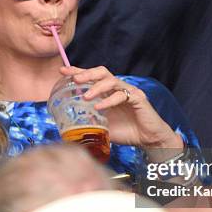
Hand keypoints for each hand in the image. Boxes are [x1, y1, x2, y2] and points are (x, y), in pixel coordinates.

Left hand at [59, 66, 183, 148]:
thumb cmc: (127, 132)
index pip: (92, 77)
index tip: (63, 71)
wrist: (149, 140)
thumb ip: (89, 122)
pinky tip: (99, 107)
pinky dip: (109, 101)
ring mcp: (129, 92)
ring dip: (97, 87)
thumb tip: (68, 127)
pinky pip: (122, 95)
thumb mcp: (102, 127)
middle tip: (74, 79)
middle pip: (102, 72)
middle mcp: (118, 88)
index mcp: (108, 92)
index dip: (78, 72)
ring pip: (112, 81)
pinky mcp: (138, 98)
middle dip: (87, 73)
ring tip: (86, 97)